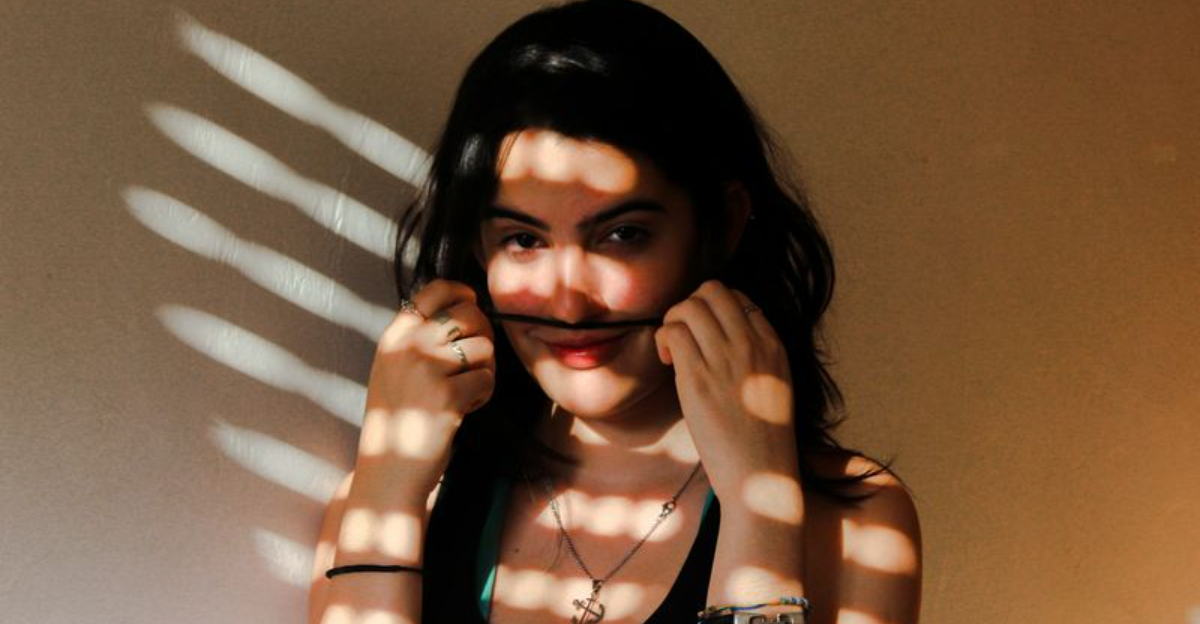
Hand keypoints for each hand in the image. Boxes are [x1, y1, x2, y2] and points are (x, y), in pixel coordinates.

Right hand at [354, 279, 495, 502]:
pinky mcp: (446, 394)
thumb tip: (467, 307)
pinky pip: (486, 379)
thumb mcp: (395, 369)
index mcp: (394, 337)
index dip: (462, 293)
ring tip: (465, 393)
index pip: (434, 290)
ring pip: (484, 347)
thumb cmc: (399, 421)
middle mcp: (407, 346)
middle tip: (475, 364)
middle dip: (483, 337)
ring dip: (485, 371)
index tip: (471, 306)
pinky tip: (463, 411)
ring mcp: (426, 368)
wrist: (389, 470)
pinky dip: (483, 396)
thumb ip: (420, 339)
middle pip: (469, 314)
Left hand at [654, 280, 797, 498]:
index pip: (739, 297)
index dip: (713, 311)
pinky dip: (663, 340)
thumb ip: (754, 357)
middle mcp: (752, 345)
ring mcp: (725, 359)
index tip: (705, 338)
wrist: (763, 476)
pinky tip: (668, 363)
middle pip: (712, 290)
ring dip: (673, 322)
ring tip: (673, 353)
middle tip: (684, 338)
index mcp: (774, 345)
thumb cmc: (763, 439)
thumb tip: (719, 338)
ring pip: (689, 306)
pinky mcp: (698, 378)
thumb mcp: (774, 386)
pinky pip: (672, 332)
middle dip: (690, 306)